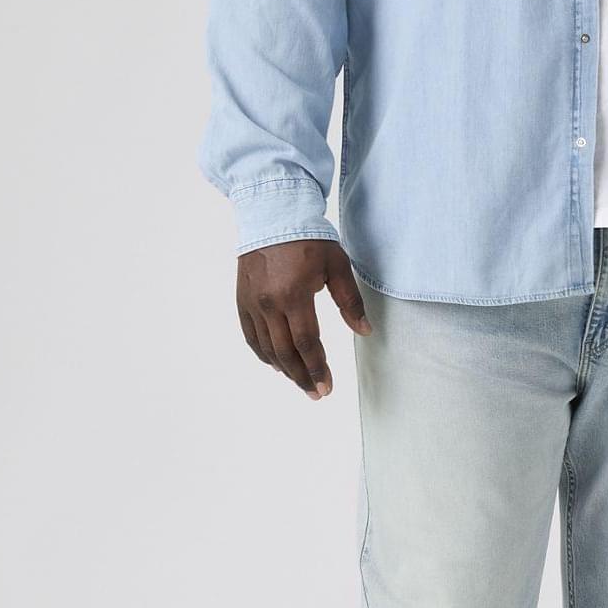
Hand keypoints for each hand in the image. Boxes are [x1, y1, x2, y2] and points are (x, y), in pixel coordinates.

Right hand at [235, 239, 371, 399]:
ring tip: (300, 382)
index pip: (307, 343)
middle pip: (285, 353)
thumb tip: (364, 331)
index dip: (318, 368)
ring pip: (267, 348)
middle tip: (317, 393)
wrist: (271, 214)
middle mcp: (269, 303)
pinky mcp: (242, 300)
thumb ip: (350, 301)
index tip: (327, 387)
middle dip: (302, 376)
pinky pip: (251, 336)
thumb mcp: (337, 265)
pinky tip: (276, 364)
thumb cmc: (308, 237)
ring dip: (284, 369)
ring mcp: (252, 303)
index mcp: (294, 295)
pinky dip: (263, 354)